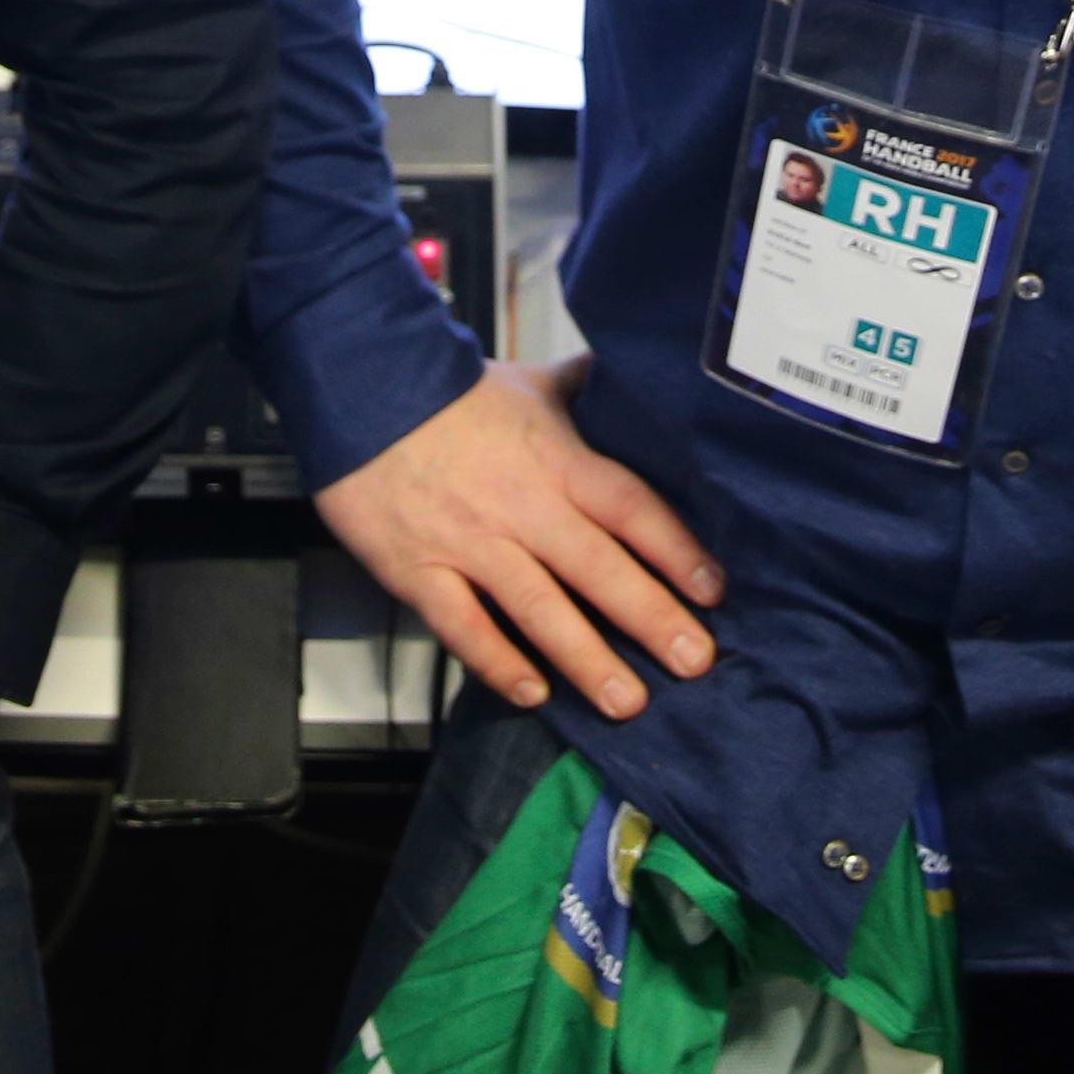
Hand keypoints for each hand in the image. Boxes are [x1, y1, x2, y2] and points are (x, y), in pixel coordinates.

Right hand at [311, 358, 720, 723]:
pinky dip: (496, 663)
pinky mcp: (420, 570)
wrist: (360, 391)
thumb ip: (588, 388)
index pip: (629, 506)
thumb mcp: (531, 383)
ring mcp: (470, 543)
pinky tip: (532, 694)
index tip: (713, 590)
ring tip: (628, 702)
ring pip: (537, 608)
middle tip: (695, 663)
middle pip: (596, 567)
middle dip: (649, 617)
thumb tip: (639, 372)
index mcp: (555, 459)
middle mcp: (521, 506)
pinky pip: (462, 625)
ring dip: (585, 658)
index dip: (673, 549)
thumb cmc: (451, 392)